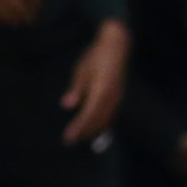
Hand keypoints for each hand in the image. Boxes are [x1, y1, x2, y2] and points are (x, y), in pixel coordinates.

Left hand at [62, 21, 128, 144]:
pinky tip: (94, 128)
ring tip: (80, 137)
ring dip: (93, 130)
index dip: (79, 127)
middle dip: (85, 132)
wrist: (117, 46)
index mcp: (101, 88)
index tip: (68, 137)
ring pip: (106, 119)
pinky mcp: (119, 97)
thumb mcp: (81, 70)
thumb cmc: (96, 56)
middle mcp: (112, 96)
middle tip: (70, 140)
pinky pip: (111, 115)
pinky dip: (102, 124)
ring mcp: (118, 97)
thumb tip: (67, 105)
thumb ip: (76, 89)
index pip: (89, 113)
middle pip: (98, 120)